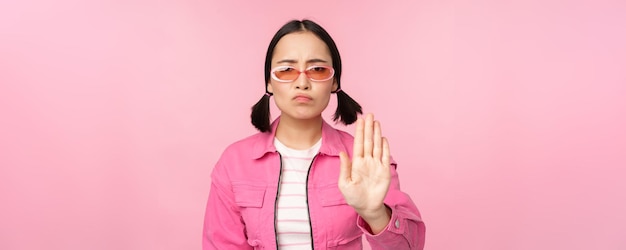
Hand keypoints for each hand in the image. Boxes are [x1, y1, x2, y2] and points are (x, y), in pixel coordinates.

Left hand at [339, 113, 391, 232]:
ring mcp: (376, 165)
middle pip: (368, 141)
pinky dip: (385, 147)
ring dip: (377, 134)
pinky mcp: (384, 171)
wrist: (366, 207)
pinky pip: (385, 156)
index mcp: (356, 163)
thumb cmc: (353, 197)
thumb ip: (344, 168)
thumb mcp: (344, 184)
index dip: (360, 131)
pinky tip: (383, 138)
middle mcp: (367, 161)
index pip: (358, 143)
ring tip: (376, 122)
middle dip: (369, 128)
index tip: (360, 120)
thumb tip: (342, 153)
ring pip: (377, 146)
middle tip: (370, 115)